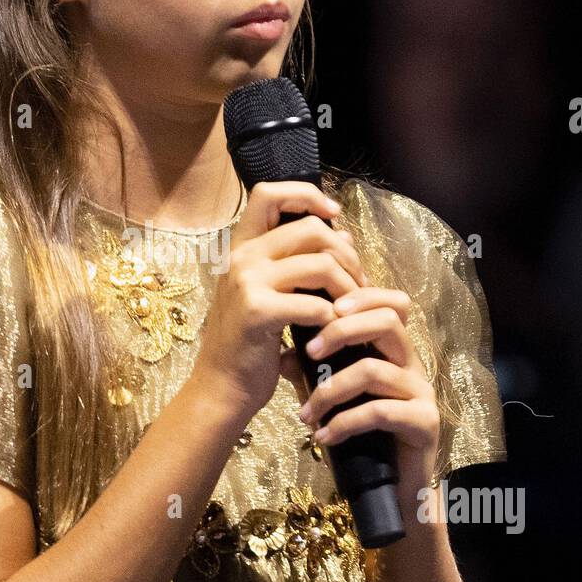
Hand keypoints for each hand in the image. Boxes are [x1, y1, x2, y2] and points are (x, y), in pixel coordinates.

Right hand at [192, 181, 365, 424]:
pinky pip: (314, 304)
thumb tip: (341, 234)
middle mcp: (241, 257)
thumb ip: (297, 263)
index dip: (307, 195)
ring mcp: (247, 282)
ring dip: (348, 287)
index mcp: (241, 248)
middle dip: (346, 254)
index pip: (269, 193)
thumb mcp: (269, 294)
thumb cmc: (250, 344)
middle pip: (311, 229)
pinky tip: (332, 333)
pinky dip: (332, 319)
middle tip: (359, 282)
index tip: (334, 215)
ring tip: (353, 310)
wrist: (222, 387)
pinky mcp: (257, 311)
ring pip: (321, 264)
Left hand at [296, 286, 440, 517]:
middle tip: (308, 351)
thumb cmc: (365, 437)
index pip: (391, 303)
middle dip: (342, 331)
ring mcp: (422, 393)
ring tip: (305, 413)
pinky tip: (323, 436)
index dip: (361, 296)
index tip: (323, 309)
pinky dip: (344, 423)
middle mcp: (413, 365)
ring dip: (331, 390)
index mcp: (395, 351)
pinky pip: (380, 412)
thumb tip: (281, 353)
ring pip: (374, 370)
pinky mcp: (424, 422)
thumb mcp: (334, 397)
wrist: (395, 488)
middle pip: (387, 322)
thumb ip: (313, 373)